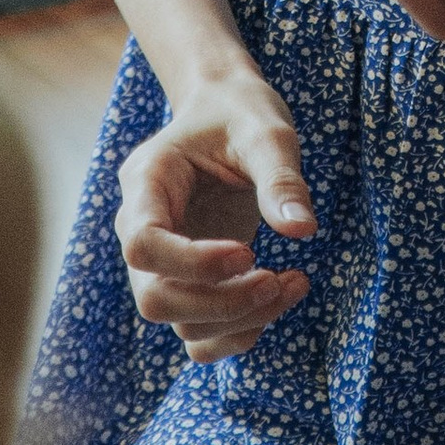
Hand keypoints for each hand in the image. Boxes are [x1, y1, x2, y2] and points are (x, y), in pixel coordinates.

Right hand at [116, 63, 315, 360]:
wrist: (228, 111)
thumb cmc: (240, 113)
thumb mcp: (265, 130)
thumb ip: (280, 177)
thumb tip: (302, 230)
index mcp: (146, 182)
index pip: (143, 246)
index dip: (194, 263)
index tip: (249, 252)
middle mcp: (142, 227)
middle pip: (154, 298)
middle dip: (221, 303)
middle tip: (277, 279)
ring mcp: (162, 260)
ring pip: (179, 323)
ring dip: (239, 320)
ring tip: (294, 283)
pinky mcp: (188, 279)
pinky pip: (197, 332)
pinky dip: (237, 333)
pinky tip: (278, 298)